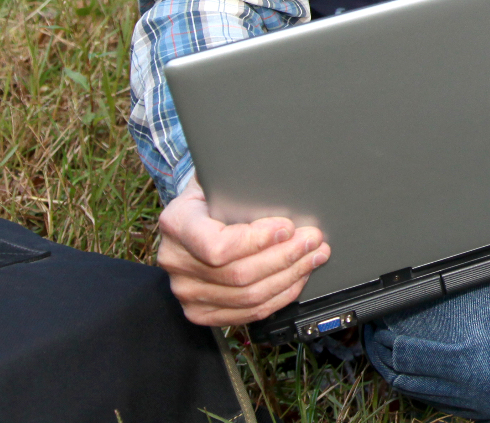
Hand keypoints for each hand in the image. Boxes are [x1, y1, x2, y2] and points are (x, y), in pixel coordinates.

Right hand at [156, 180, 329, 325]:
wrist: (194, 216)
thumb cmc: (214, 192)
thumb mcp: (221, 177)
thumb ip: (242, 182)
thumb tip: (283, 181)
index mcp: (177, 223)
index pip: (217, 246)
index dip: (258, 241)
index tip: (287, 227)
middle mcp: (175, 261)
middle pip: (239, 274)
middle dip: (286, 256)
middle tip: (313, 239)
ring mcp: (186, 291)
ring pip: (248, 297)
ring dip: (290, 276)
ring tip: (313, 256)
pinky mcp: (201, 311)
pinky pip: (247, 313)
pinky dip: (280, 296)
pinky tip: (297, 277)